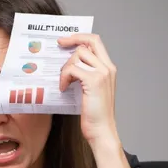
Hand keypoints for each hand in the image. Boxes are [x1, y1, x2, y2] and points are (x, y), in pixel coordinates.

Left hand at [58, 33, 118, 147]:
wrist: (101, 130)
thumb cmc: (94, 115)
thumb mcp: (90, 91)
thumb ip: (84, 76)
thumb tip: (68, 66)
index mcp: (108, 69)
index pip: (96, 42)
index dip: (81, 37)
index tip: (66, 40)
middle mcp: (107, 68)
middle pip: (88, 42)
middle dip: (71, 41)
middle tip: (58, 45)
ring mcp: (102, 73)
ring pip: (78, 55)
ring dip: (66, 67)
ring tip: (63, 82)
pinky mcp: (93, 81)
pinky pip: (73, 69)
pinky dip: (65, 77)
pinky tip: (63, 88)